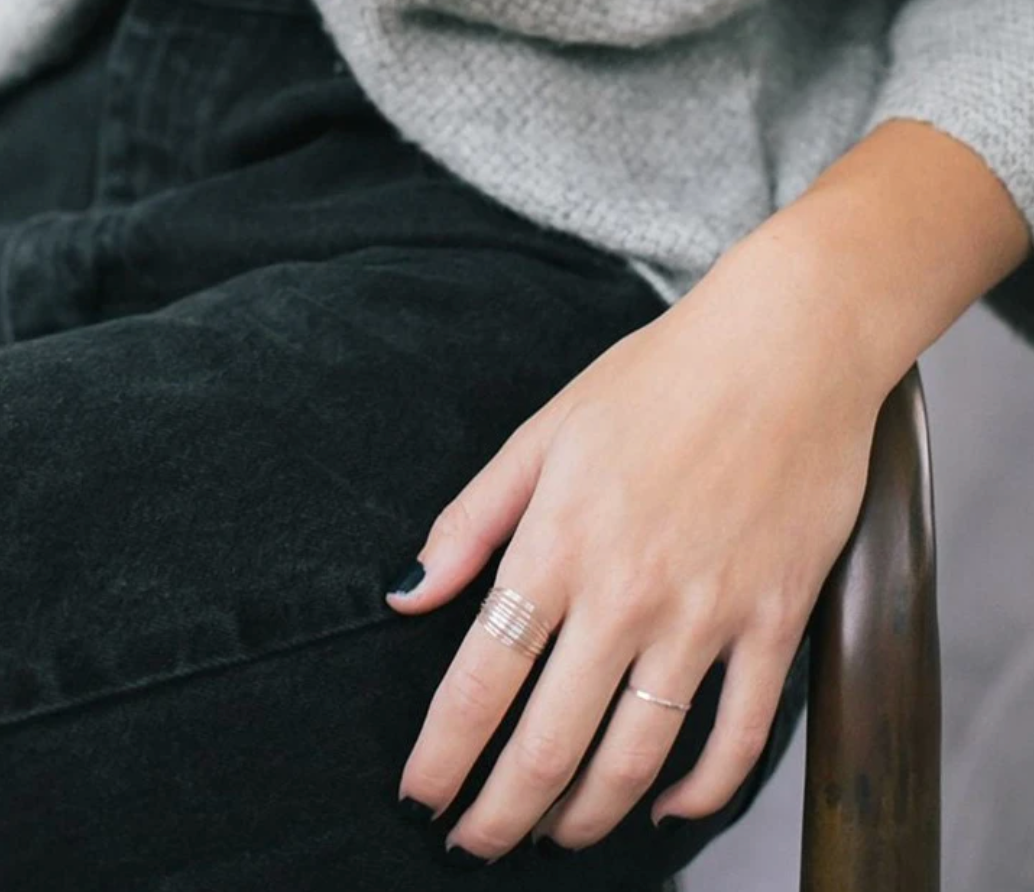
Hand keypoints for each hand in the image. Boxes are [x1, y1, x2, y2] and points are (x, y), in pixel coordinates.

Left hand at [387, 248, 886, 858]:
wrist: (784, 347)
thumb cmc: (655, 381)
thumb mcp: (542, 435)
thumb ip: (469, 521)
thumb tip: (406, 592)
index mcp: (556, 546)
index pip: (478, 682)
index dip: (442, 756)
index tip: (419, 794)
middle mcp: (625, 595)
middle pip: (549, 745)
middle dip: (499, 813)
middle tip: (472, 842)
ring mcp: (706, 615)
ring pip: (635, 758)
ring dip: (585, 817)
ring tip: (553, 834)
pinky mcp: (775, 622)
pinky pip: (739, 736)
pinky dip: (699, 791)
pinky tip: (664, 805)